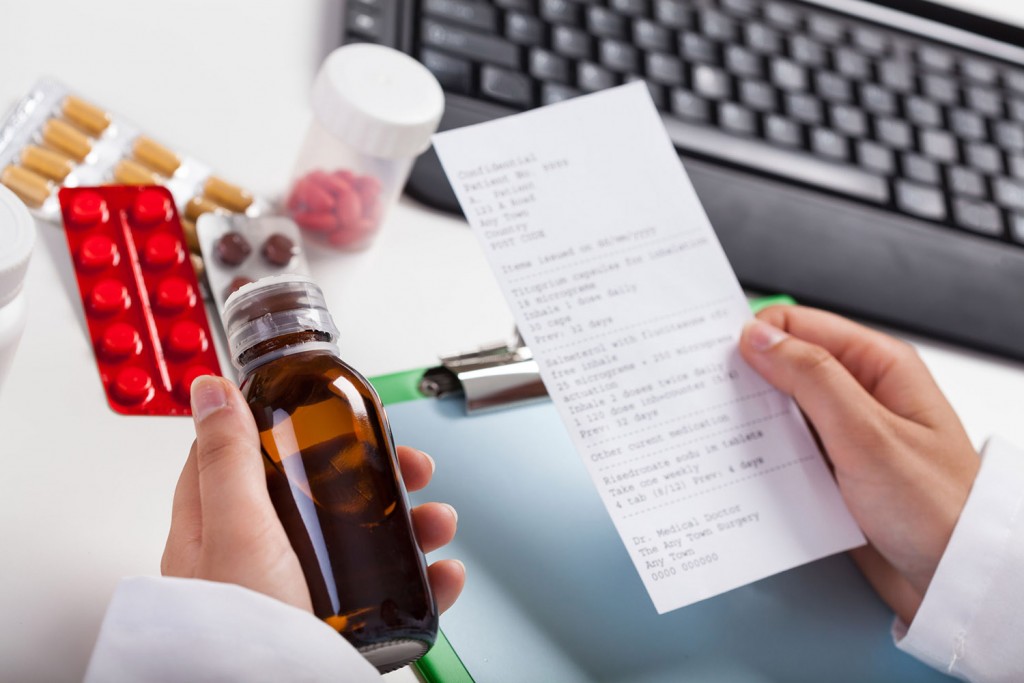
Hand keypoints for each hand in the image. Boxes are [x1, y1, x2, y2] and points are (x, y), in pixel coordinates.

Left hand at [162, 375, 464, 614]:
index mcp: (219, 524)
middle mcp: (259, 554)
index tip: (335, 411)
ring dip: (411, 520)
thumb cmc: (236, 635)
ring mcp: (300, 590)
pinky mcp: (336, 625)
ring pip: (362, 538)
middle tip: (410, 464)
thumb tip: (211, 388)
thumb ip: (228, 458)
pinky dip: (423, 579)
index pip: (253, 453)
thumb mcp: (234, 529)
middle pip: (323, 491)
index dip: (297, 425)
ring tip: (439, 521)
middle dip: (377, 472)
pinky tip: (443, 576)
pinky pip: (387, 592)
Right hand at [739, 306, 978, 623]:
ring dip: (753, 424)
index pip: (799, 326)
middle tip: (710, 399)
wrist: (954, 582)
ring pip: (780, 413)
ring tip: (723, 437)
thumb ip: (812, 377)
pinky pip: (785, 454)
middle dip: (747, 381)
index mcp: (878, 366)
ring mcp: (845, 435)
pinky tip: (745, 469)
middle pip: (785, 367)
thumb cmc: (939, 509)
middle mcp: (861, 395)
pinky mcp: (832, 473)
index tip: (717, 359)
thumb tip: (759, 338)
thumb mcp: (867, 433)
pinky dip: (763, 459)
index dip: (755, 337)